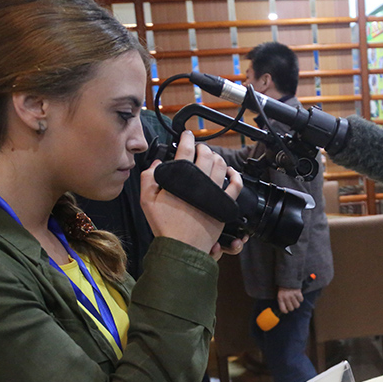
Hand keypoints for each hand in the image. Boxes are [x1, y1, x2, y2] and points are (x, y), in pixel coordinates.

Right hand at [139, 130, 243, 257]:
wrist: (182, 246)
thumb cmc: (165, 226)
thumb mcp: (147, 200)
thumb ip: (148, 178)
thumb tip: (156, 164)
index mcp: (181, 178)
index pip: (186, 150)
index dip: (187, 139)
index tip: (186, 135)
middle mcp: (200, 181)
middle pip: (206, 154)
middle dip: (202, 147)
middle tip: (198, 148)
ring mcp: (214, 192)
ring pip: (220, 166)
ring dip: (216, 157)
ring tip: (211, 157)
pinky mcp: (224, 204)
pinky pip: (235, 185)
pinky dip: (235, 175)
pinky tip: (230, 172)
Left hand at [277, 287, 302, 313]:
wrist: (288, 278)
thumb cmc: (283, 287)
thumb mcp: (280, 294)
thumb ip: (282, 301)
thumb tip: (286, 310)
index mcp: (280, 298)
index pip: (283, 309)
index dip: (286, 311)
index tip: (287, 310)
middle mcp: (286, 298)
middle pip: (291, 308)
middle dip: (292, 306)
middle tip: (292, 303)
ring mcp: (292, 295)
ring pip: (297, 305)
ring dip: (297, 303)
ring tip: (295, 299)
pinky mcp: (297, 293)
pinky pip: (301, 300)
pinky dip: (300, 298)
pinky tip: (298, 296)